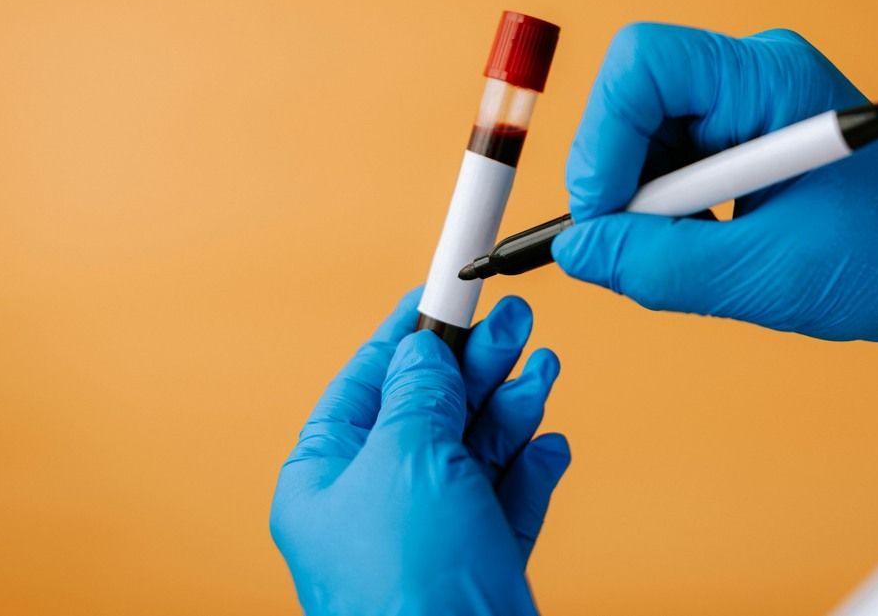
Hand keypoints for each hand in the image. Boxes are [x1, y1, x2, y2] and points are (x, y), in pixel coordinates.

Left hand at [270, 289, 568, 615]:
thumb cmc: (407, 589)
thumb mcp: (408, 459)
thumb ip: (422, 391)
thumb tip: (426, 346)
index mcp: (328, 479)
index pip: (369, 382)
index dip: (410, 331)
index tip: (444, 291)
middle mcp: (376, 504)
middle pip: (432, 409)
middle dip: (475, 363)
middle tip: (513, 321)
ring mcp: (430, 534)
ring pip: (476, 447)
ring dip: (512, 405)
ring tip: (542, 369)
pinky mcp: (479, 561)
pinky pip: (507, 496)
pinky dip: (531, 464)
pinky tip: (550, 441)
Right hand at [553, 23, 877, 374]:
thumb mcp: (765, 277)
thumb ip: (659, 265)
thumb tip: (574, 250)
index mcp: (772, 81)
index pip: (646, 63)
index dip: (604, 137)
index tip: (604, 213)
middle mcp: (754, 74)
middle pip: (634, 97)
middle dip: (617, 176)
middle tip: (625, 246)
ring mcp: (748, 102)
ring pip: (642, 133)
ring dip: (642, 198)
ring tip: (683, 254)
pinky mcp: (743, 135)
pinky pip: (668, 158)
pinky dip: (663, 207)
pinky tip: (700, 243)